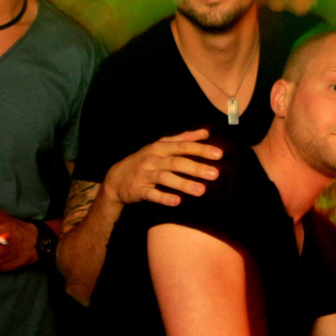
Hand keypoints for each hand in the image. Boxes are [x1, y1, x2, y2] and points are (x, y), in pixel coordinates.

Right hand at [103, 129, 221, 207]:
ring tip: (201, 191)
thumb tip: (206, 133)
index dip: (201, 150)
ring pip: (165, 178)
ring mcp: (144, 174)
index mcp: (161, 147)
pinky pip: (151, 193)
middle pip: (176, 162)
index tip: (219, 154)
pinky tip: (177, 202)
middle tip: (215, 174)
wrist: (117, 178)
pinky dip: (163, 197)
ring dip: (183, 184)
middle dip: (196, 168)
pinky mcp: (138, 189)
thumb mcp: (161, 145)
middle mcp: (153, 158)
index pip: (183, 146)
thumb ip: (184, 139)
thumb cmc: (146, 160)